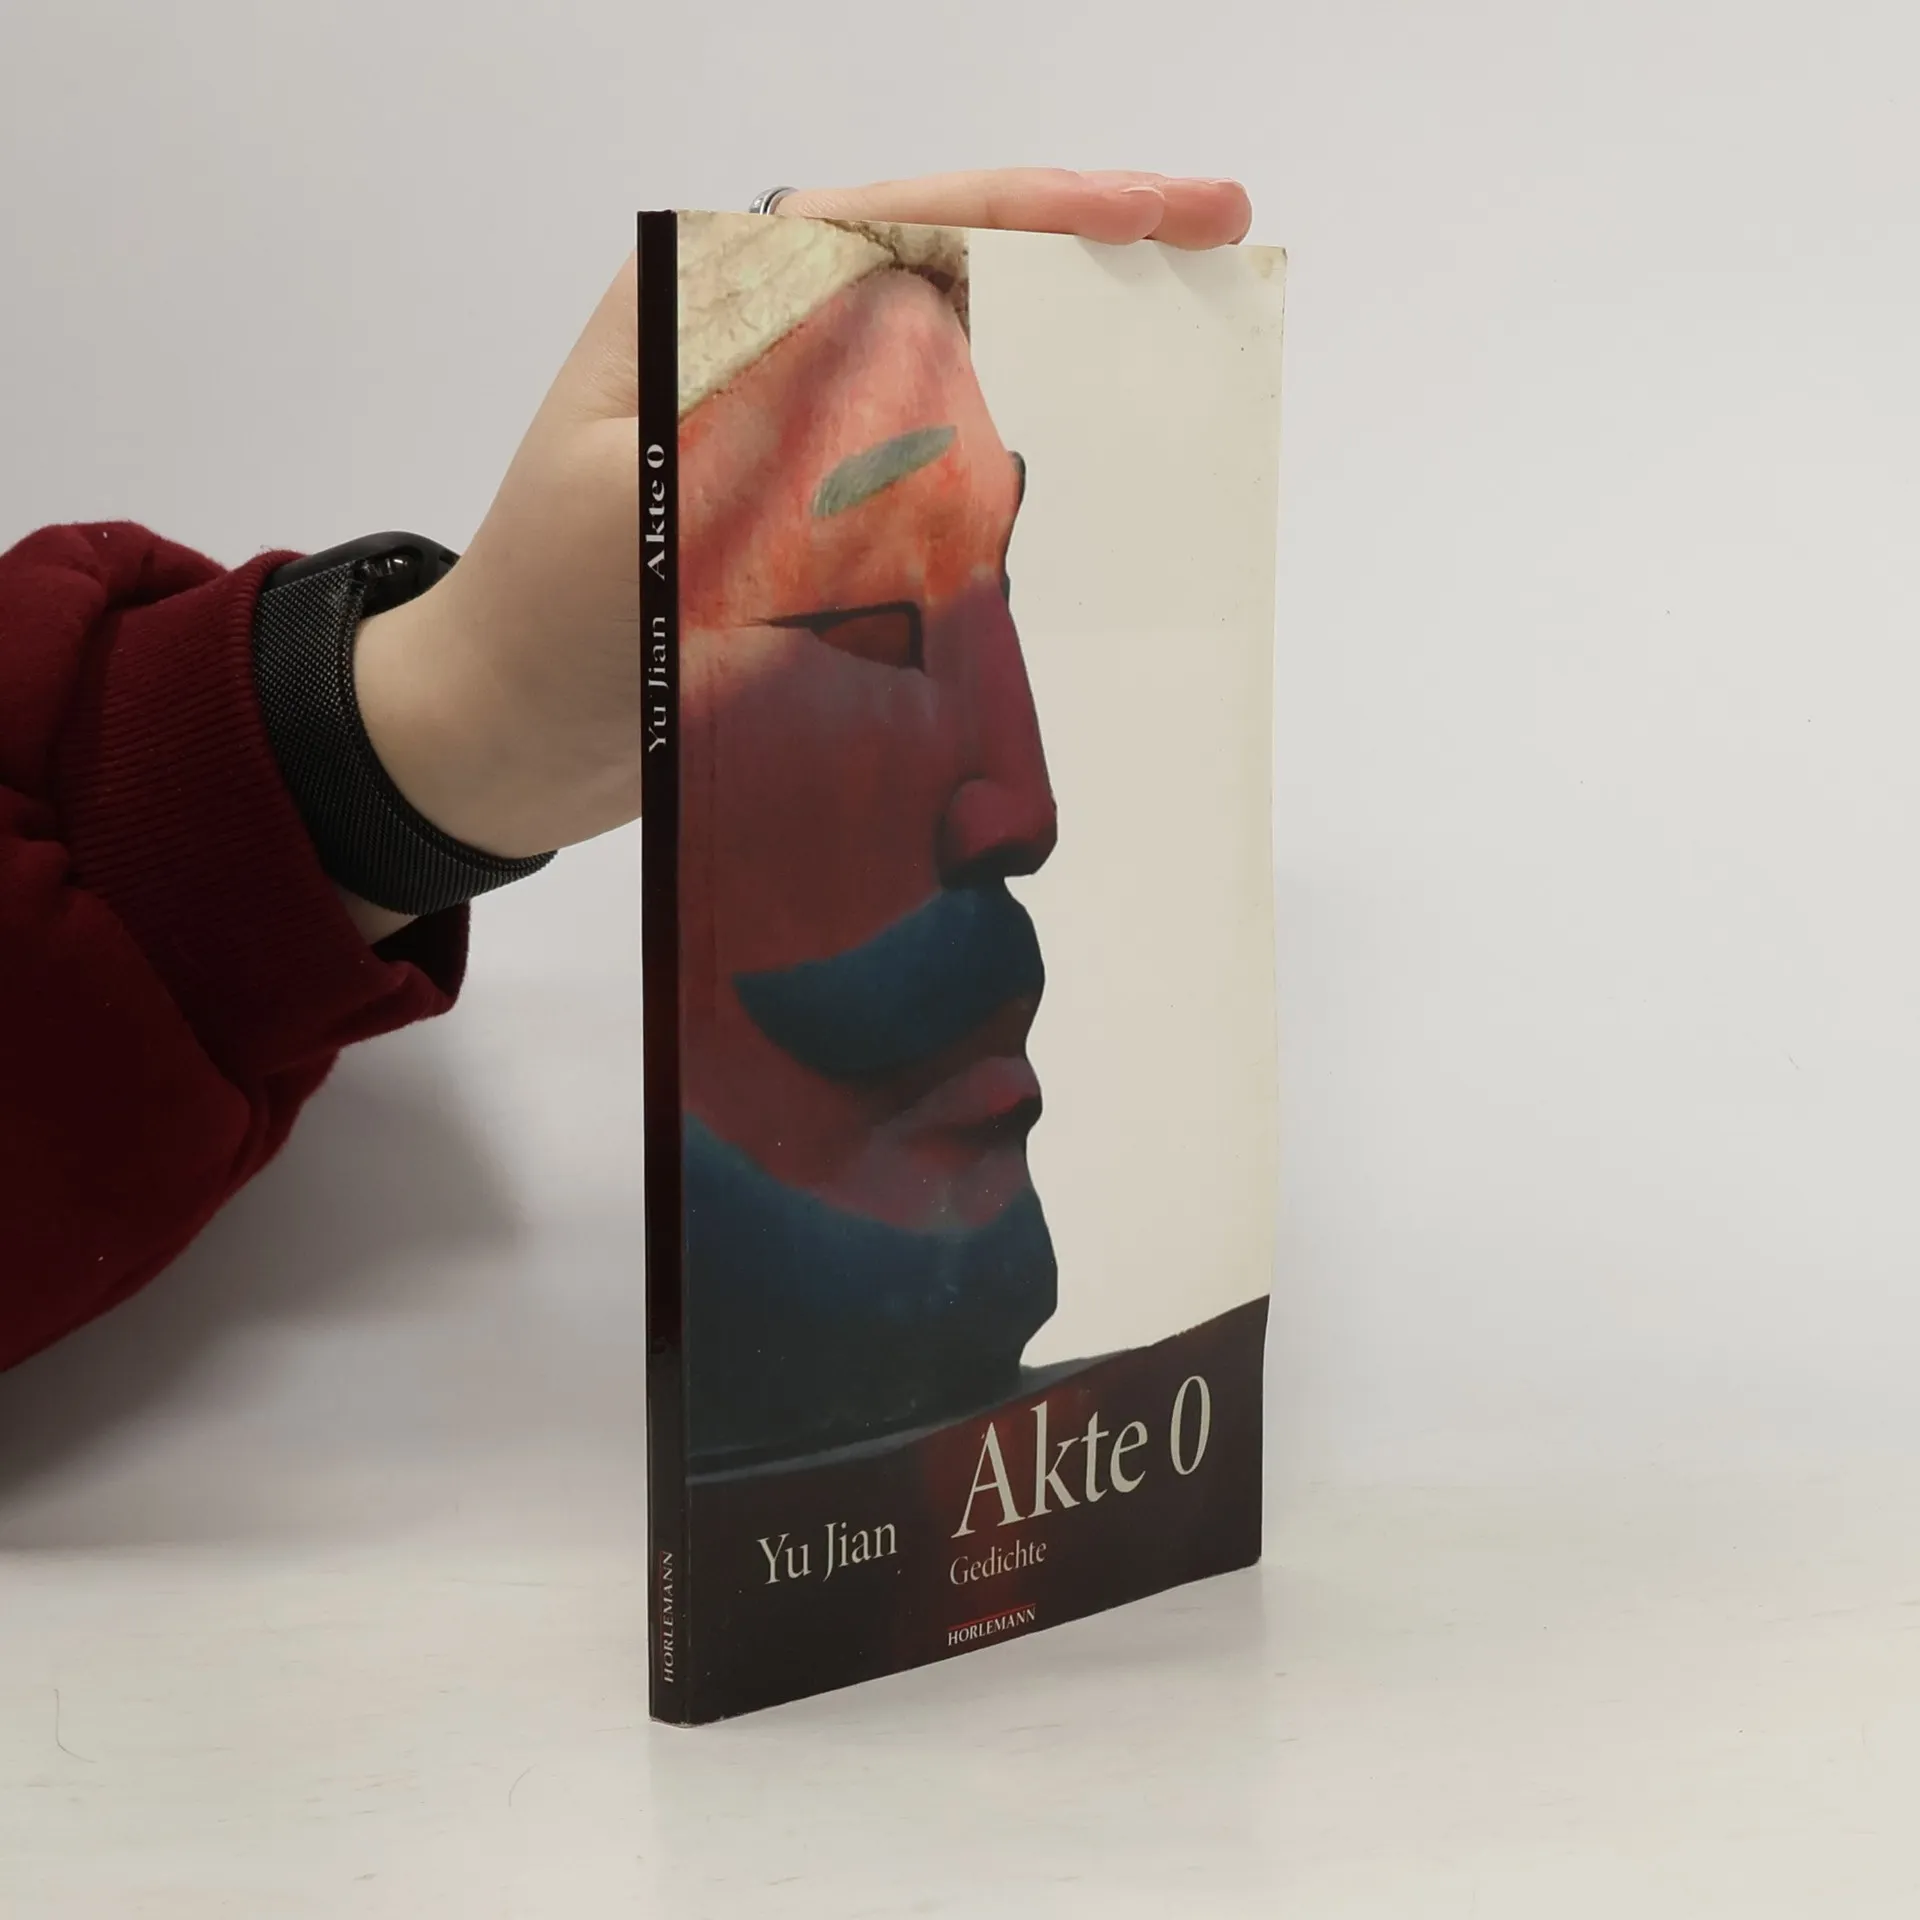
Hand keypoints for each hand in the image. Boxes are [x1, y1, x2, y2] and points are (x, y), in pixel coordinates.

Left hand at [343, 170, 1252, 939]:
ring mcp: (792, 436)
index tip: (1161, 212)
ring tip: (1172, 362)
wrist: (502, 738)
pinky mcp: (813, 521)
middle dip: (1079, 265)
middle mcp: (761, 350)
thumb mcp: (649, 522)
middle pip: (948, 275)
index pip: (897, 223)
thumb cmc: (548, 624)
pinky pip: (932, 479)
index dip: (1040, 208)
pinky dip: (1006, 481)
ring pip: (954, 373)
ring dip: (1057, 366)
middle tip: (1213, 250)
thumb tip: (952, 418)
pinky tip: (1077, 488)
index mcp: (708, 306)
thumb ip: (783, 454)